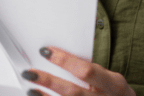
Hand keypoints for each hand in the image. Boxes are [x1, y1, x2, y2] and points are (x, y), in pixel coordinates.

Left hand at [21, 47, 135, 95]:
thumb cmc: (113, 91)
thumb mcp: (110, 78)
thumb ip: (90, 70)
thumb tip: (57, 55)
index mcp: (114, 85)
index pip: (86, 71)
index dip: (65, 61)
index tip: (45, 51)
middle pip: (73, 92)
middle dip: (50, 82)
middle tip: (30, 73)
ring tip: (30, 89)